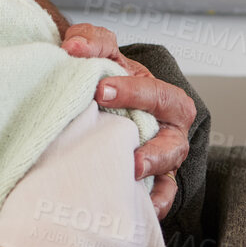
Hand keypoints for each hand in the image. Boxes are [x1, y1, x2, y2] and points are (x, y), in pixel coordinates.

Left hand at [62, 23, 195, 219]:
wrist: (103, 109)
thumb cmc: (109, 83)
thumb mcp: (104, 55)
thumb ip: (92, 41)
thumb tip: (74, 47)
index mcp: (160, 95)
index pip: (156, 92)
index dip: (132, 90)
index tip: (100, 89)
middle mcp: (167, 127)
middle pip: (170, 129)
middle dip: (144, 127)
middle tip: (112, 122)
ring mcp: (162, 156)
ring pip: (170, 162)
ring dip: (152, 163)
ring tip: (131, 166)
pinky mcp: (154, 182)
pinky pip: (163, 194)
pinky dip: (156, 200)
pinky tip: (141, 205)